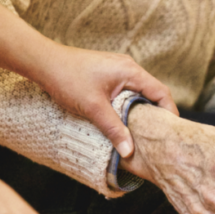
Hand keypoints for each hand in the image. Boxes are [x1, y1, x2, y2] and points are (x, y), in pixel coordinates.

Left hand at [35, 44, 178, 157]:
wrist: (44, 62)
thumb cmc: (67, 79)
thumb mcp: (93, 108)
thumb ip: (114, 129)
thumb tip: (130, 151)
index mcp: (131, 71)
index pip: (161, 92)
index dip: (169, 113)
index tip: (170, 133)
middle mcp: (128, 67)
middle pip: (153, 93)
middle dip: (157, 114)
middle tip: (158, 137)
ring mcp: (118, 69)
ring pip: (139, 93)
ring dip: (141, 111)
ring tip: (142, 132)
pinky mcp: (108, 74)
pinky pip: (127, 91)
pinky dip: (129, 105)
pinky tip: (123, 120)